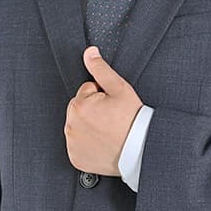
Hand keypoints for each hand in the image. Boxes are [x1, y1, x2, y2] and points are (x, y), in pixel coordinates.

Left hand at [64, 46, 143, 175]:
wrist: (139, 149)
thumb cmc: (131, 119)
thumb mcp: (119, 88)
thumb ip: (100, 68)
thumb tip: (89, 53)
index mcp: (79, 105)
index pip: (87, 90)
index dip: (101, 95)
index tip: (112, 106)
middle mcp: (71, 125)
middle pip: (80, 107)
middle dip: (93, 109)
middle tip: (111, 117)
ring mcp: (72, 143)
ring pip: (79, 125)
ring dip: (89, 125)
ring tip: (108, 130)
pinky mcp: (75, 158)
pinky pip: (78, 144)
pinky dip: (87, 143)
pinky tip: (102, 142)